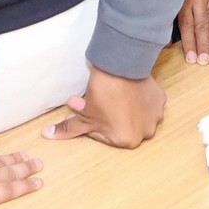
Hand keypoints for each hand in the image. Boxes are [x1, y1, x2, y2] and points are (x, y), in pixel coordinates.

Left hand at [44, 66, 165, 147]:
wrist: (121, 66)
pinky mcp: (160, 99)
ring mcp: (155, 116)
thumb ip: (68, 129)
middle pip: (119, 126)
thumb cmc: (103, 94)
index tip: (85, 110)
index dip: (90, 123)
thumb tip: (48, 135)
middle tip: (96, 101)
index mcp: (127, 141)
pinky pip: (146, 104)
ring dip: (122, 108)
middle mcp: (145, 133)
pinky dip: (136, 99)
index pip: (103, 135)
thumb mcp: (83, 115)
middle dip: (106, 116)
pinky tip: (126, 89)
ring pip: (133, 115)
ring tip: (112, 94)